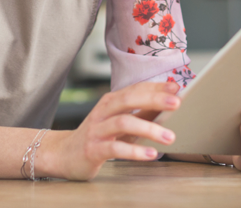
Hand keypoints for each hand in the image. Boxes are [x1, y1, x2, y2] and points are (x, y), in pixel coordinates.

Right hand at [49, 81, 180, 179]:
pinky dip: (135, 150)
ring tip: (169, 137)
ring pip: (124, 123)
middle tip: (176, 104)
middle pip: (129, 99)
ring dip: (149, 129)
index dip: (156, 87)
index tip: (176, 87)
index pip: (136, 89)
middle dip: (154, 99)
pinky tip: (151, 154)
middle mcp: (103, 111)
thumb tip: (169, 103)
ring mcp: (97, 130)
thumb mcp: (120, 122)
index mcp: (111, 101)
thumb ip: (142, 113)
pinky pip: (115, 148)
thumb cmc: (98, 136)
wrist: (64, 154)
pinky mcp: (93, 149)